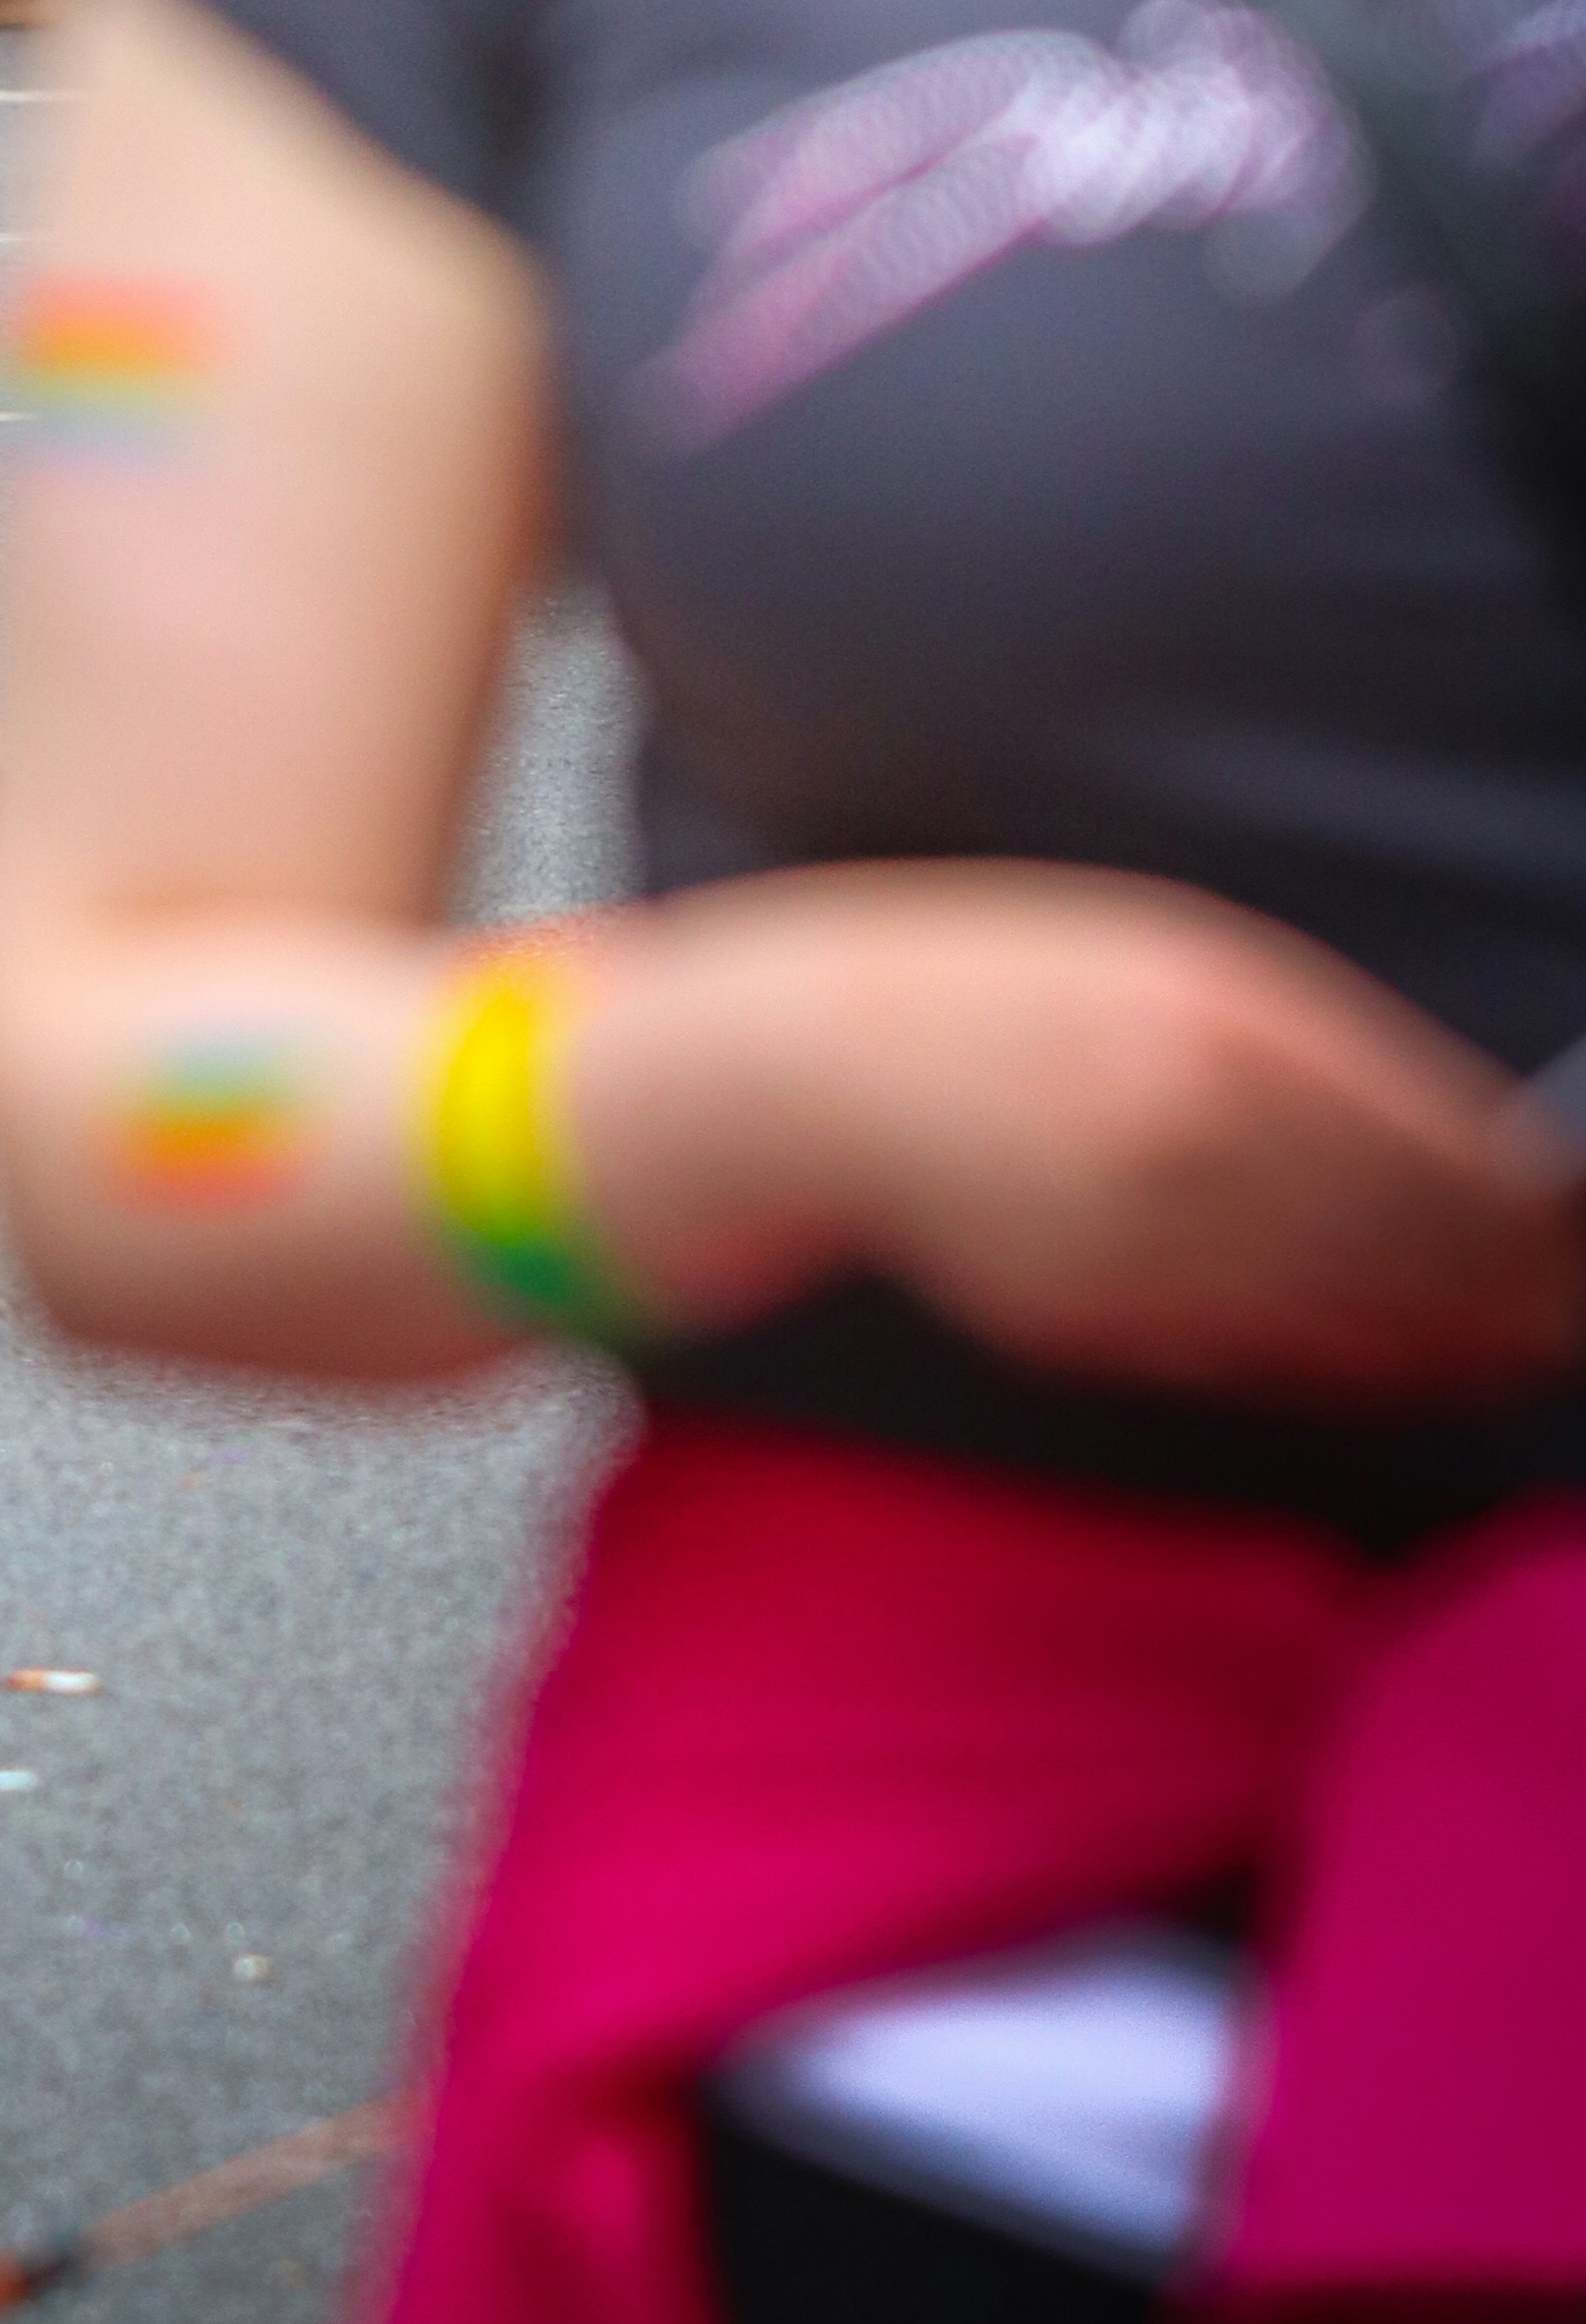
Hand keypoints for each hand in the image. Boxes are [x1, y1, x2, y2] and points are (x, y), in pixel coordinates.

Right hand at [598, 868, 1585, 1408]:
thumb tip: (1482, 1143)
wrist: (814, 1067)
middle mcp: (1196, 1143)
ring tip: (1537, 1334)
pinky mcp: (1105, 1325)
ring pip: (1359, 1317)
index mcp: (1221, 1024)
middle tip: (1582, 1291)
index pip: (1442, 1145)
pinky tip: (1422, 1357)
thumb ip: (1313, 1044)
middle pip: (1419, 1243)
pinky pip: (1272, 1357)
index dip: (1542, 1203)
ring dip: (1467, 1334)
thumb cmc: (999, 986)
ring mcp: (1147, 1249)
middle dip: (1528, 1279)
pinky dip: (1367, 1363)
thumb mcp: (1162, 959)